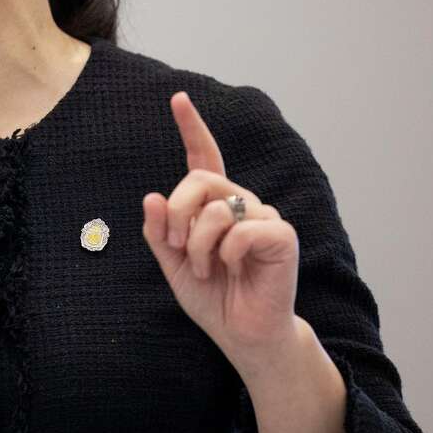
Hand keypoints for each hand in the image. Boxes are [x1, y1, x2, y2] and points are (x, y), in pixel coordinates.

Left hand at [141, 91, 300, 368]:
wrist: (242, 334)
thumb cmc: (212, 297)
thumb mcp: (173, 263)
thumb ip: (159, 231)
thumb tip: (151, 196)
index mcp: (215, 205)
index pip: (203, 157)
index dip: (191, 127)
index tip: (178, 98)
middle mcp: (241, 202)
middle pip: (198, 181)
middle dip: (177, 216)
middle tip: (181, 250)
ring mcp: (264, 216)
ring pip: (216, 208)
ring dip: (200, 246)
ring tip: (208, 270)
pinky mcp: (281, 235)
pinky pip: (240, 230)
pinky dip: (226, 254)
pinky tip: (234, 270)